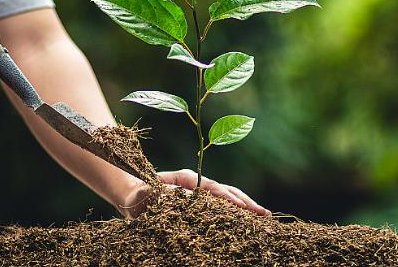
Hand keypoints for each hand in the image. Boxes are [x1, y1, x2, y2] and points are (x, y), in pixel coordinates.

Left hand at [118, 169, 270, 218]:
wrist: (134, 193)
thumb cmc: (141, 193)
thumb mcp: (150, 193)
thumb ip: (167, 194)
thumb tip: (189, 198)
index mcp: (187, 178)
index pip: (213, 188)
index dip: (228, 197)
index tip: (243, 207)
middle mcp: (197, 183)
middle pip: (226, 190)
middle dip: (245, 202)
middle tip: (264, 214)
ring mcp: (201, 190)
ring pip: (228, 196)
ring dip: (245, 205)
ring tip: (263, 215)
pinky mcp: (201, 199)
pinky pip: (222, 203)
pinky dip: (236, 209)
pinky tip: (248, 218)